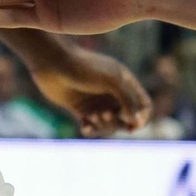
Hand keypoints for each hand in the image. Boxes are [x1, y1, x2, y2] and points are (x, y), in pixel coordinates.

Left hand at [21, 37, 151, 136]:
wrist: (52, 65)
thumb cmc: (83, 68)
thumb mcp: (111, 81)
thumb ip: (128, 100)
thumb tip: (137, 122)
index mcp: (125, 82)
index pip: (143, 105)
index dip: (142, 117)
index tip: (131, 124)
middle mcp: (113, 93)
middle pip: (127, 119)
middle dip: (118, 122)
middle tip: (104, 115)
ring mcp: (97, 102)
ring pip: (110, 125)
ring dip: (103, 126)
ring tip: (91, 117)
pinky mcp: (82, 110)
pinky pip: (93, 128)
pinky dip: (91, 130)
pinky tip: (84, 126)